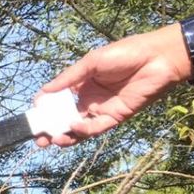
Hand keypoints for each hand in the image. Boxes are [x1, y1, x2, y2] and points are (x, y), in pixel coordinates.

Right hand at [36, 24, 191, 146]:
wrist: (159, 58)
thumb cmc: (125, 53)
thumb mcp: (92, 62)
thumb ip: (69, 77)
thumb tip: (44, 92)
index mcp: (81, 84)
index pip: (58, 101)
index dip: (45, 109)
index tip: (34, 114)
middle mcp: (89, 99)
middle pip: (65, 118)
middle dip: (51, 128)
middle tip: (38, 138)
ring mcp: (102, 109)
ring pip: (78, 127)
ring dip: (65, 135)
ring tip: (52, 140)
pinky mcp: (116, 117)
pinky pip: (96, 128)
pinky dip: (83, 131)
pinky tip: (73, 128)